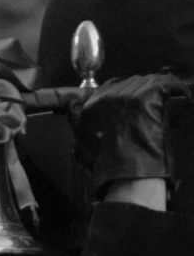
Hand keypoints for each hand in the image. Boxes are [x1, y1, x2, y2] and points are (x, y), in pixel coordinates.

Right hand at [72, 74, 184, 197]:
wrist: (127, 173)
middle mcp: (111, 94)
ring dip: (160, 93)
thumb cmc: (107, 163)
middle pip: (133, 81)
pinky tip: (182, 98)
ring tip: (167, 107)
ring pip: (151, 82)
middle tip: (153, 109)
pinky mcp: (150, 94)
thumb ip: (77, 122)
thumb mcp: (82, 142)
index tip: (136, 102)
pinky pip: (169, 83)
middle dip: (145, 93)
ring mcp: (131, 93)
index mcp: (94, 103)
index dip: (127, 92)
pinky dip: (178, 89)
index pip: (113, 84)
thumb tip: (72, 107)